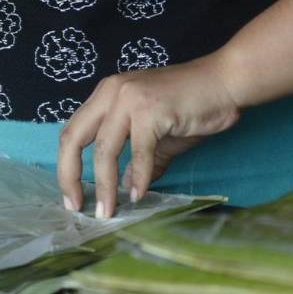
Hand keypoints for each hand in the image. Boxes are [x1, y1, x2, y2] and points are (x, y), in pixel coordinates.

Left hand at [57, 53, 241, 217]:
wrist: (226, 82)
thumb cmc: (192, 105)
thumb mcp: (155, 134)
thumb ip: (136, 159)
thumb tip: (122, 187)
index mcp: (105, 95)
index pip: (72, 132)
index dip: (66, 166)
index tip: (71, 196)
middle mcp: (111, 93)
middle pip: (73, 139)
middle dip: (69, 176)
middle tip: (74, 206)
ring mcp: (130, 99)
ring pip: (104, 149)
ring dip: (104, 186)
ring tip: (107, 211)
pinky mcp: (151, 110)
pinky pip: (139, 152)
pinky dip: (138, 177)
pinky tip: (138, 195)